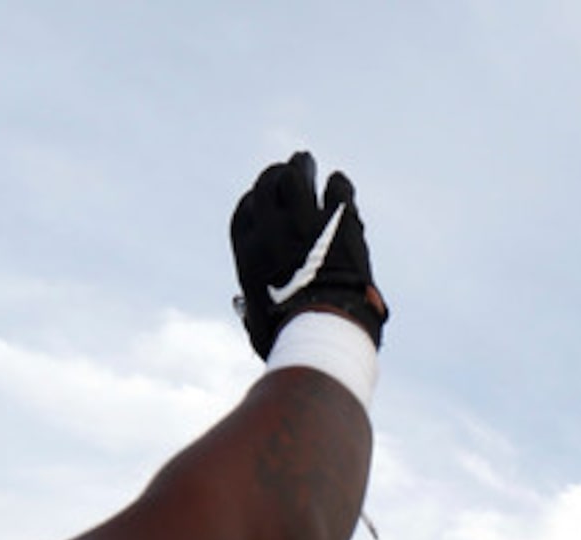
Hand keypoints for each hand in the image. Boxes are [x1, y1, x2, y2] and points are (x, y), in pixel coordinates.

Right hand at [230, 151, 386, 356]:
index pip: (245, 211)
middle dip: (275, 174)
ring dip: (302, 166)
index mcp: (249, 254)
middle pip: (268, 185)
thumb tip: (241, 302)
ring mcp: (304, 223)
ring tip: (306, 161)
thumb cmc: (291, 337)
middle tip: (287, 170)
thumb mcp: (259, 326)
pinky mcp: (337, 223)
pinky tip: (339, 183)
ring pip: (297, 177)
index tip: (263, 199)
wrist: (328, 330)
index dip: (255, 200)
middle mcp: (272, 231)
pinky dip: (337, 184)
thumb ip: (250, 311)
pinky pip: (336, 189)